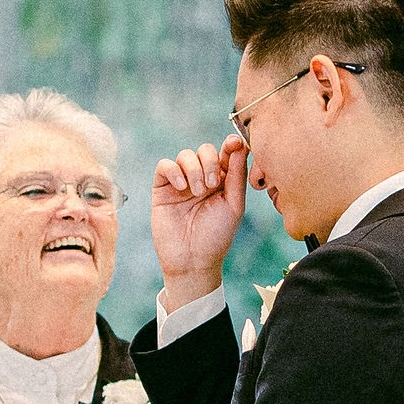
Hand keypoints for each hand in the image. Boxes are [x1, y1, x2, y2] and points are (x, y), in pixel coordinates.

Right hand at [152, 138, 247, 306]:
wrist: (192, 259)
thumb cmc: (216, 236)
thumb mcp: (234, 205)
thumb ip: (236, 175)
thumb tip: (240, 145)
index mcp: (221, 181)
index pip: (225, 154)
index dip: (230, 144)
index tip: (234, 143)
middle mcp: (201, 178)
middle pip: (204, 149)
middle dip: (210, 161)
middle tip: (211, 184)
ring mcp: (181, 182)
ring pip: (185, 155)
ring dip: (194, 169)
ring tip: (197, 191)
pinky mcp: (162, 188)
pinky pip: (164, 165)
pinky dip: (174, 171)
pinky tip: (182, 188)